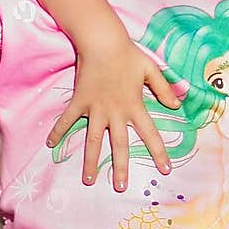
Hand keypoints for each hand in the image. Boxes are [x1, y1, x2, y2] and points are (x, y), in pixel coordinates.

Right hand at [46, 36, 179, 190]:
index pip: (151, 134)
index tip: (166, 170)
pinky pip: (67, 120)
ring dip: (91, 160)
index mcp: (135, 106)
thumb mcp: (151, 69)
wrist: (102, 41)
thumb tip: (177, 106)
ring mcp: (95, 108)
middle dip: (120, 168)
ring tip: (89, 180)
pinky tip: (51, 145)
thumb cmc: (128, 54)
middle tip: (120, 187)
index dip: (159, 153)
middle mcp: (115, 112)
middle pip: (119, 145)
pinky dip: (58, 131)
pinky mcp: (80, 102)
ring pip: (93, 140)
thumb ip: (164, 89)